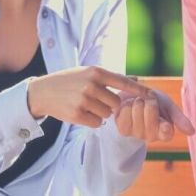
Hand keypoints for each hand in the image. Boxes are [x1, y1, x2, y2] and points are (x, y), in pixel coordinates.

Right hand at [27, 66, 149, 127]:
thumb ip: (110, 77)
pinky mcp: (77, 114)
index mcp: (95, 72)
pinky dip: (92, 121)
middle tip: (98, 101)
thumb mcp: (88, 72)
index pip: (123, 82)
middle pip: (116, 103)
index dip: (139, 90)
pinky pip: (97, 123)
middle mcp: (91, 85)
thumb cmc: (70, 80)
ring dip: (101, 113)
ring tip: (86, 105)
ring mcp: (83, 100)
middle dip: (110, 105)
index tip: (152, 95)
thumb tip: (136, 78)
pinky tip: (82, 113)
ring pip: (107, 114)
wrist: (43, 92)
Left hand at [115, 89, 194, 142]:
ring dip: (137, 102)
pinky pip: (124, 113)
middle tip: (149, 100)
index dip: (165, 129)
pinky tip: (128, 106)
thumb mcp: (168, 106)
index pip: (166, 134)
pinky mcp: (123, 130)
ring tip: (138, 103)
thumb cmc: (154, 102)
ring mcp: (136, 134)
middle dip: (150, 102)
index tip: (165, 125)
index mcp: (166, 131)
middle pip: (151, 118)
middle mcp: (151, 136)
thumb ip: (179, 118)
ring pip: (137, 112)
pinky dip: (126, 105)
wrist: (133, 98)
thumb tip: (193, 132)